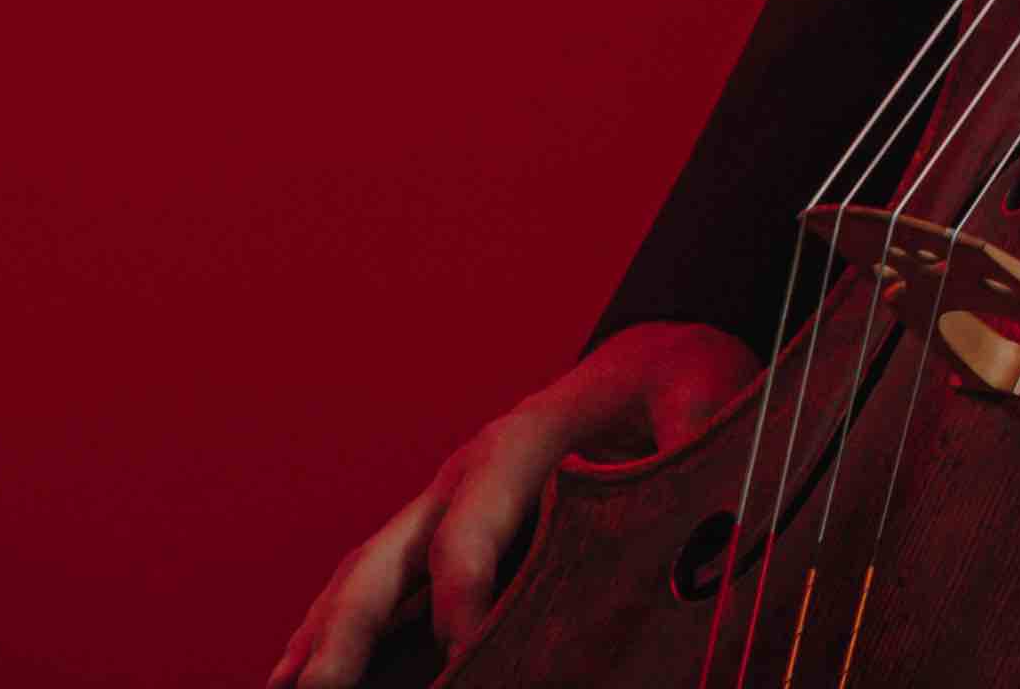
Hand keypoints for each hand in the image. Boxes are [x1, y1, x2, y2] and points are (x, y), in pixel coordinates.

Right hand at [267, 323, 758, 683]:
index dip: (463, 594)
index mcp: (523, 440)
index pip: (474, 529)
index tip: (461, 656)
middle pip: (385, 557)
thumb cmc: (682, 385)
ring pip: (358, 577)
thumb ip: (699, 442)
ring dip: (316, 639)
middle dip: (347, 631)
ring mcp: (439, 502)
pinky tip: (300, 677)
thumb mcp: (707, 398)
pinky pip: (370, 584)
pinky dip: (329, 631)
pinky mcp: (437, 530)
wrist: (653, 362)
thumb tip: (719, 517)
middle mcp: (462, 473)